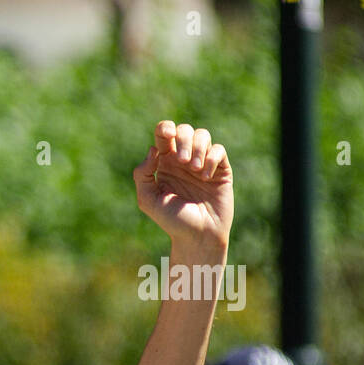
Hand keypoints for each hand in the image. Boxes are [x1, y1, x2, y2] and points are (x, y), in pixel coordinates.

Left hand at [133, 121, 232, 252]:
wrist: (198, 236)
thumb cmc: (171, 220)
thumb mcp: (148, 199)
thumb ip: (143, 174)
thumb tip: (154, 149)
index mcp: (163, 163)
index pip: (163, 134)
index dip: (165, 128)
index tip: (167, 136)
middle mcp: (183, 160)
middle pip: (184, 130)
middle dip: (183, 139)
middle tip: (182, 161)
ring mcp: (202, 163)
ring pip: (203, 135)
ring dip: (198, 147)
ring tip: (195, 169)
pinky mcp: (220, 170)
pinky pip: (218, 150)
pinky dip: (212, 159)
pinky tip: (206, 177)